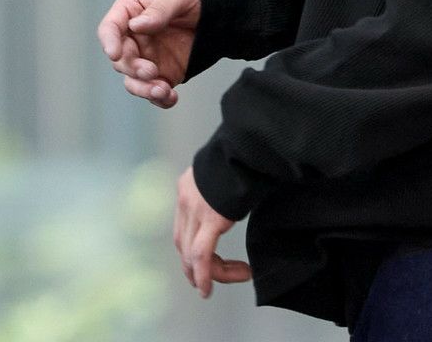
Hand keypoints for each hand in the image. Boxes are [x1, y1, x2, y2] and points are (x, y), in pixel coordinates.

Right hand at [97, 0, 200, 107]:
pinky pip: (154, 91)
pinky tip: (171, 98)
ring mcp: (146, 58)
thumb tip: (136, 25)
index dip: (109, 41)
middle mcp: (133, 38)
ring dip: (143, 89)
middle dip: (133, 68)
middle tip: (151, 71)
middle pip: (120, 59)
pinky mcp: (161, 74)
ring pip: (133, 80)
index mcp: (130, 12)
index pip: (110, 28)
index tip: (114, 53)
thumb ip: (159, 10)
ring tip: (162, 91)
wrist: (216, 10)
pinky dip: (160, 98)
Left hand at [174, 165, 251, 297]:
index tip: (211, 261)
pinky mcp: (210, 218)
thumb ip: (221, 191)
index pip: (183, 229)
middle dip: (198, 268)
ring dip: (211, 272)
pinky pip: (203, 256)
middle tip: (216, 279)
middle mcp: (185, 199)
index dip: (192, 251)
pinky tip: (209, 289)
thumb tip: (233, 199)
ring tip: (236, 276)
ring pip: (192, 254)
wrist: (249, 143)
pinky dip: (206, 275)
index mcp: (187, 186)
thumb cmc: (245, 154)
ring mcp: (194, 208)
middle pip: (183, 245)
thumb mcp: (225, 174)